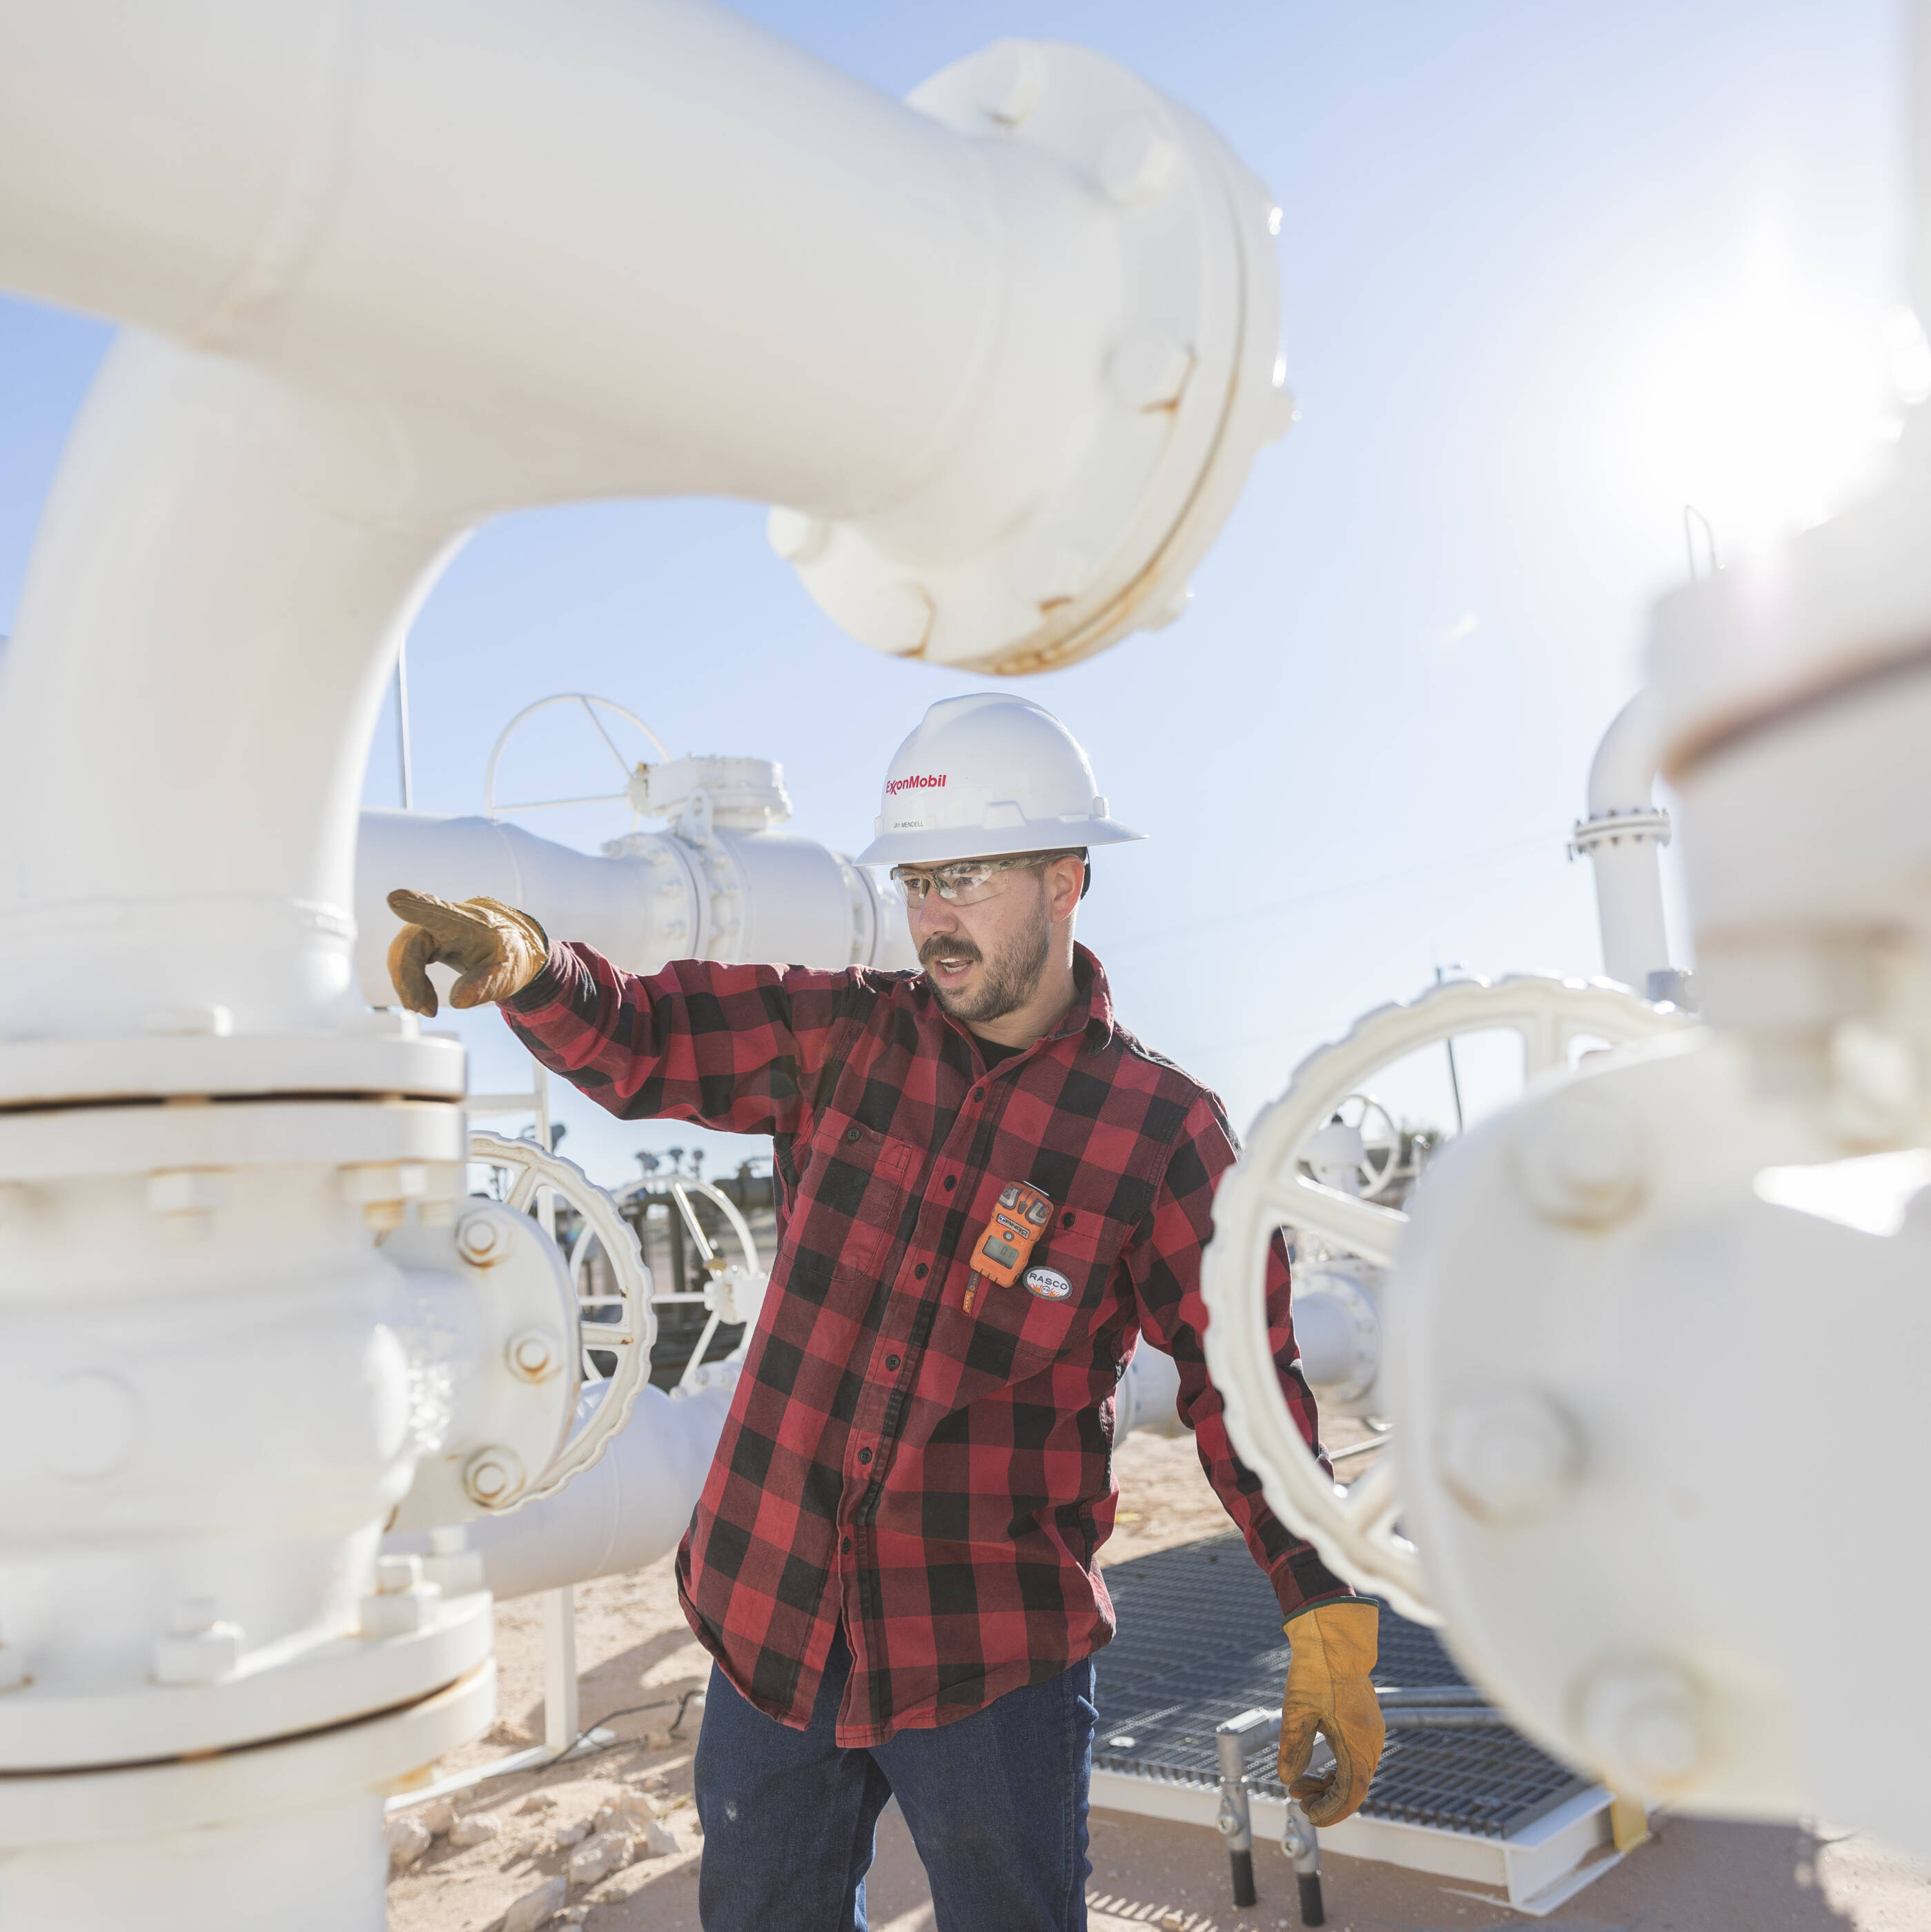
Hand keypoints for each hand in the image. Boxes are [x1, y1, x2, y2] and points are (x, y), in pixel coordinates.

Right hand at [385, 890, 548, 1016]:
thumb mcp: (507, 974)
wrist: (506, 947)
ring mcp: (430, 928)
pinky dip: (412, 984)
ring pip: (404, 952)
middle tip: (414, 1008)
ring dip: (408, 984)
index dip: (418, 907)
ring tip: (428, 1010)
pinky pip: (406, 960)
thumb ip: (486, 985)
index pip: (440, 913)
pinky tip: (426, 1002)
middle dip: (408, 977)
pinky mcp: (423, 940)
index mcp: (469, 924)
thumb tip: (457, 1002)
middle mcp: (445, 920)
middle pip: (412, 942)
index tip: (395, 899)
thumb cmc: (507, 955)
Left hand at [1278, 1599, 1384, 1827]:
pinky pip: (1356, 1757)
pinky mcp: (1365, 1723)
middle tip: (1298, 1800)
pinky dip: (1337, 1768)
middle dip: (1327, 1800)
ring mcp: (1371, 1732)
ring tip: (1299, 1785)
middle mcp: (1371, 1742)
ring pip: (1356, 1773)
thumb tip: (1286, 1779)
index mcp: (1358, 1743)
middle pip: (1354, 1787)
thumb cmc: (1316, 1671)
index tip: (1310, 1818)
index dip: (1332, 1812)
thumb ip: (1293, 1747)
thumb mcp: (1297, 1710)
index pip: (1351, 1794)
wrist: (1334, 1638)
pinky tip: (1315, 1769)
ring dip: (1330, 1784)